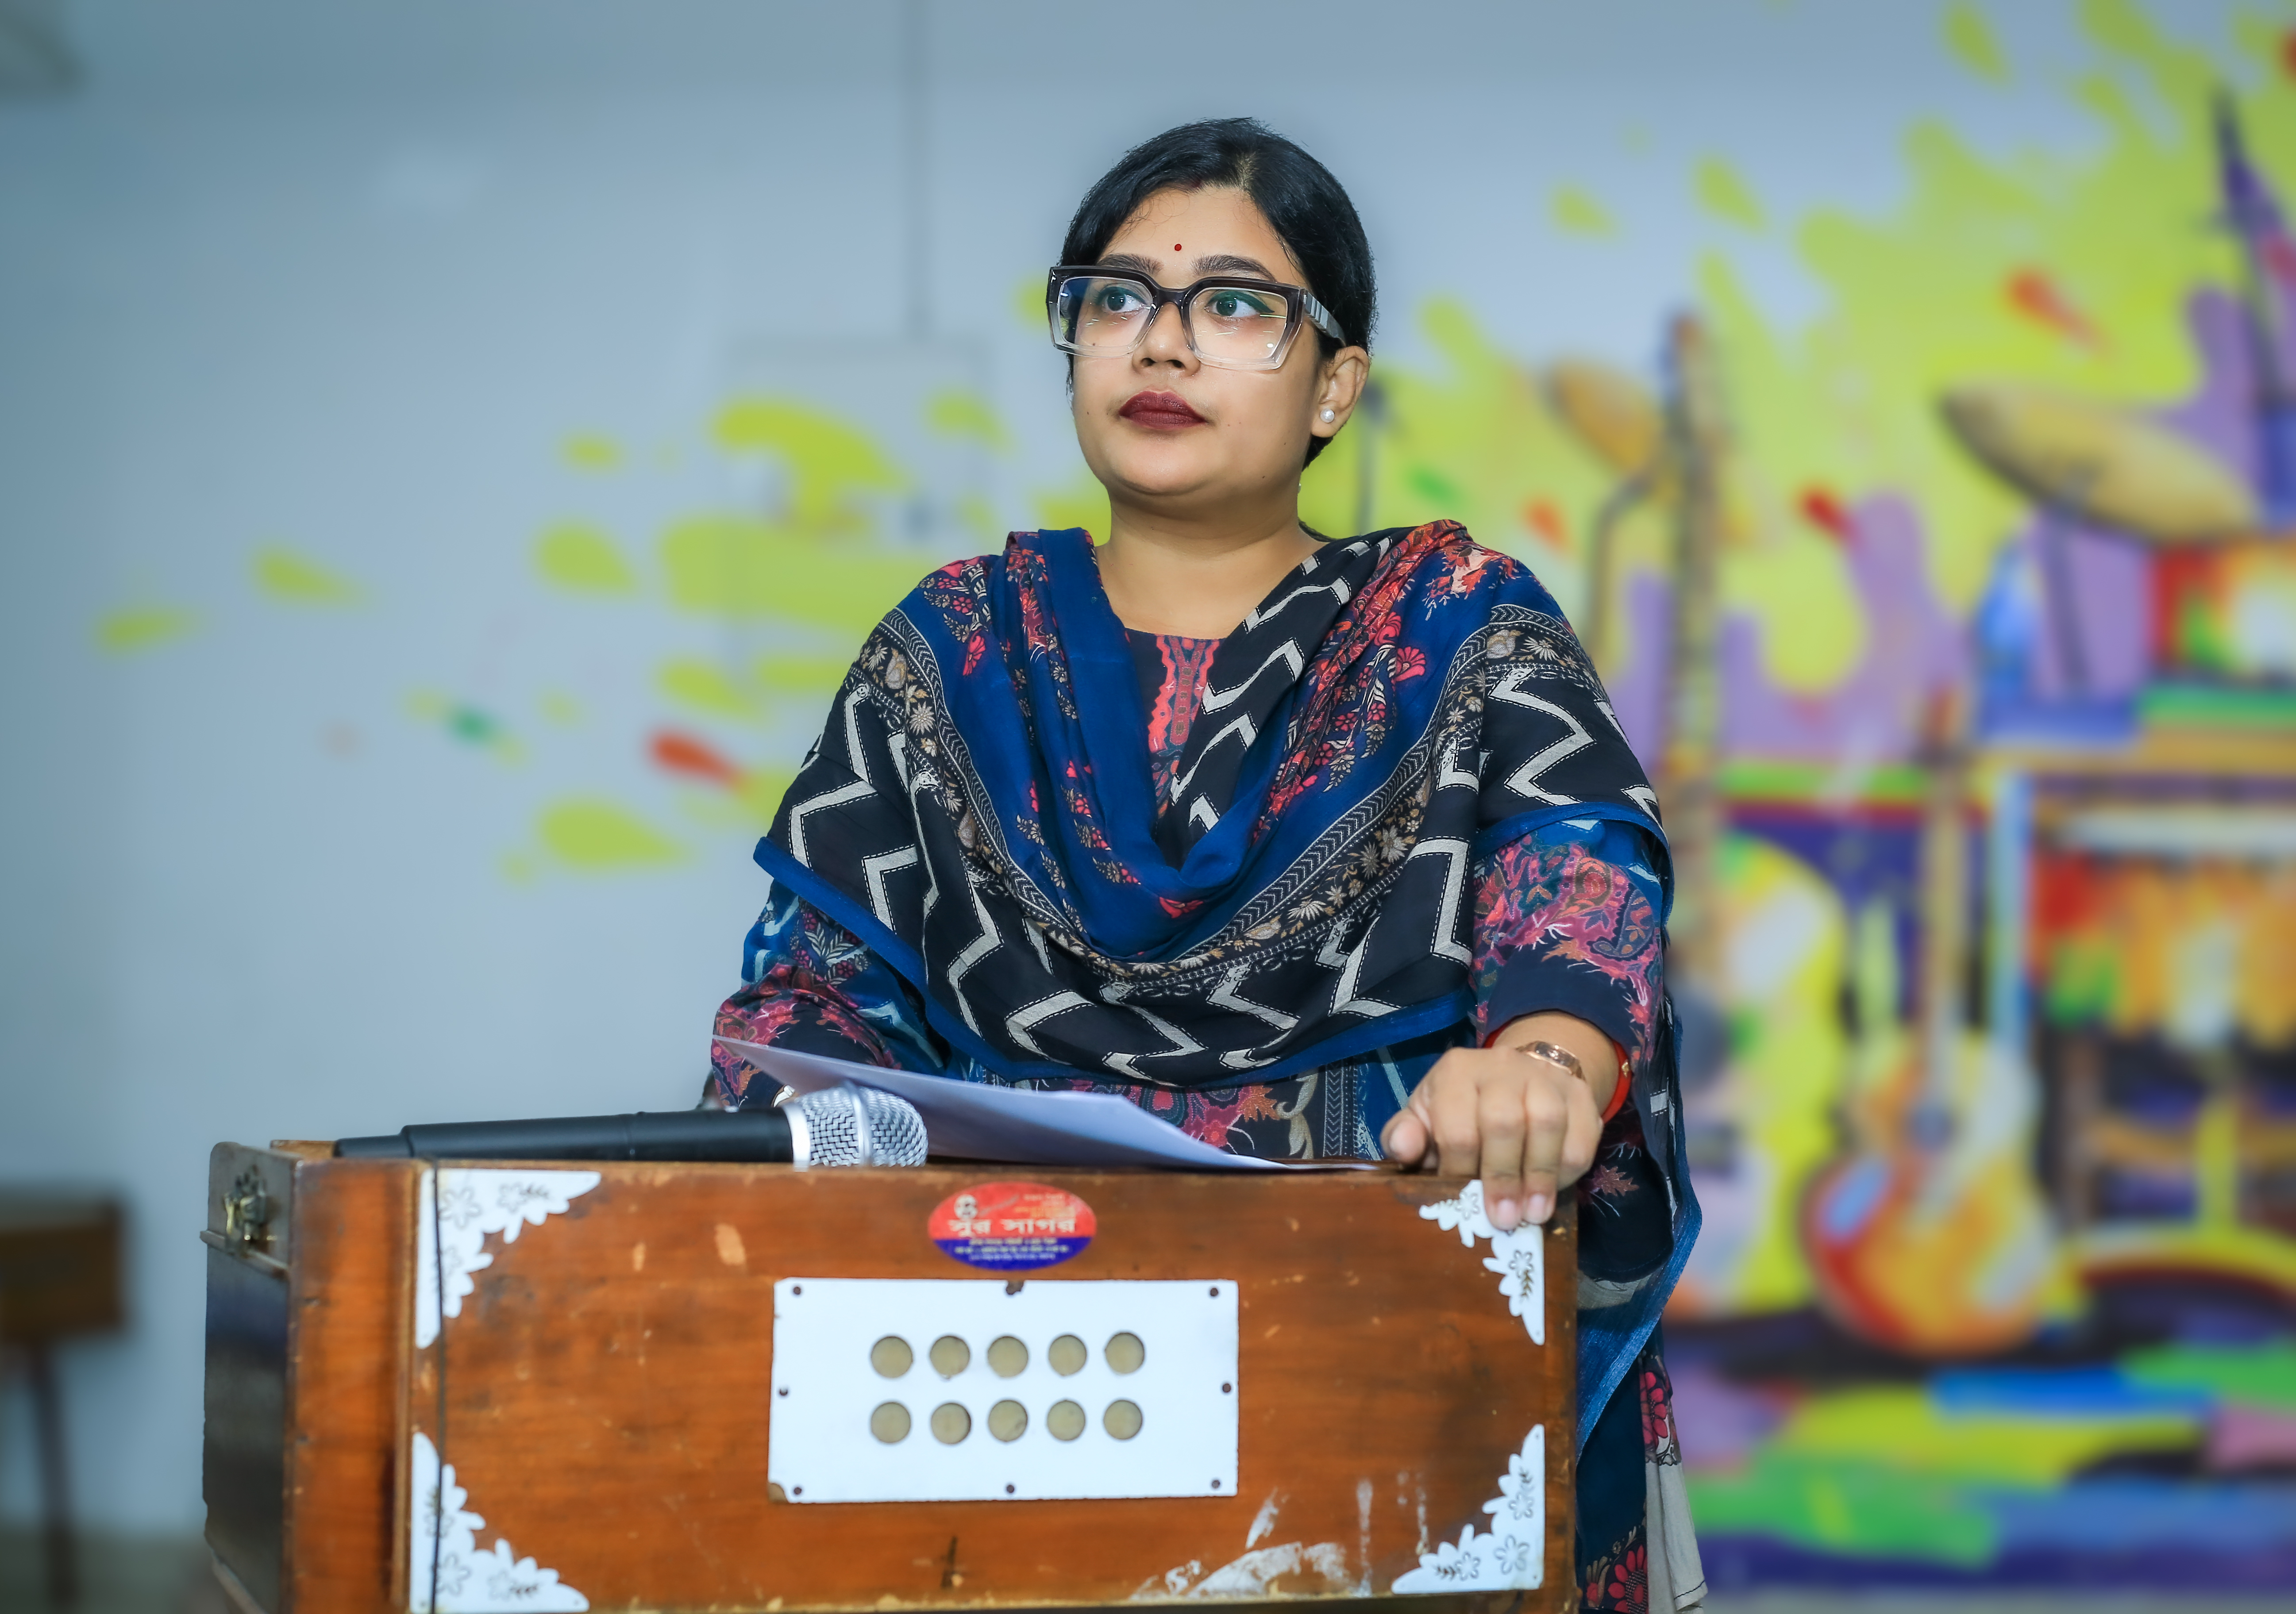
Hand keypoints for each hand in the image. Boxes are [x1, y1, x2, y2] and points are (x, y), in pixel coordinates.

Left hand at [1378, 1012, 1616, 1230]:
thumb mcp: (1424, 1118)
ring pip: (1548, 1123)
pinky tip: (1554, 1190)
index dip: (1460, 1170)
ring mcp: (1544, 1076)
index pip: (1457, 1125)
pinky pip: (1582, 1132)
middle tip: (1503, 1219)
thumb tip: (1403, 1149)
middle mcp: (1501, 1066)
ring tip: (1533, 1213)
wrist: (1513, 1078)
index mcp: (1456, 1072)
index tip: (1462, 1203)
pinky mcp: (1578, 1092)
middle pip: (1505, 1121)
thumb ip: (1406, 1136)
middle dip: (1502, 1176)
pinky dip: (1568, 1167)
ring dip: (1540, 1175)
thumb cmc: (1460, 1110)